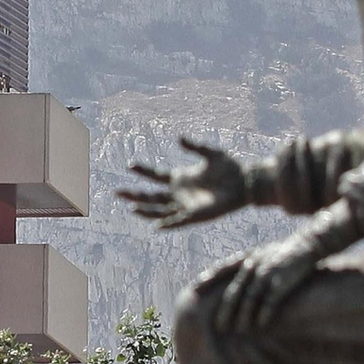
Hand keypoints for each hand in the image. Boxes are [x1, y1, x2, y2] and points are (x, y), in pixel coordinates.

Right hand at [117, 137, 246, 229]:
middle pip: (151, 196)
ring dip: (145, 210)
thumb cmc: (231, 168)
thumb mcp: (211, 153)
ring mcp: (186, 206)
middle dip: (134, 194)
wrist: (246, 184)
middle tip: (117, 192)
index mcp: (181, 178)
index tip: (130, 165)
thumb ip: (194, 146)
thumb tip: (178, 138)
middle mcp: (180, 194)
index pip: (156, 176)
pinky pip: (178, 222)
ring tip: (130, 208)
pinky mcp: (195, 216)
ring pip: (159, 210)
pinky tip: (155, 226)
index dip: (143, 171)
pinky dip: (167, 224)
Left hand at [213, 232, 320, 333]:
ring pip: (250, 297)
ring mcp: (268, 272)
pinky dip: (264, 313)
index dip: (207, 279)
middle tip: (219, 326)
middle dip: (226, 309)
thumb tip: (232, 284)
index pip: (222, 269)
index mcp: (246, 257)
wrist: (307, 246)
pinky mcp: (283, 281)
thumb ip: (246, 266)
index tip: (194, 289)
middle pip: (235, 290)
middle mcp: (253, 263)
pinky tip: (260, 324)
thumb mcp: (260, 254)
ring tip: (238, 329)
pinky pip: (270, 300)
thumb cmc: (281, 254)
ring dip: (243, 315)